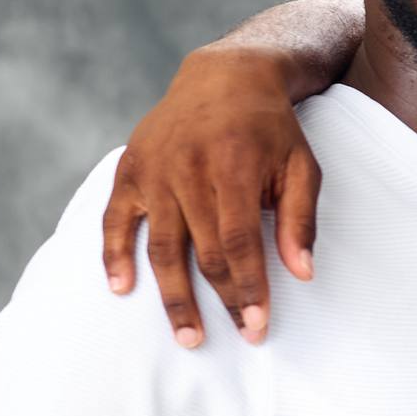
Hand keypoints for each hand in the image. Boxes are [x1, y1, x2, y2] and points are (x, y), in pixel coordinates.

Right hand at [101, 46, 321, 346]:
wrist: (224, 78)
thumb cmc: (271, 130)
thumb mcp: (301, 165)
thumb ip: (301, 220)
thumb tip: (302, 274)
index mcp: (234, 168)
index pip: (239, 243)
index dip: (248, 288)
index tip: (257, 325)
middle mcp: (189, 170)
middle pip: (204, 251)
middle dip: (221, 300)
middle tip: (236, 337)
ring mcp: (154, 171)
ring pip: (162, 247)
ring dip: (173, 296)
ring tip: (187, 337)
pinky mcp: (129, 170)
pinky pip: (115, 219)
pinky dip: (114, 254)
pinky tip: (121, 288)